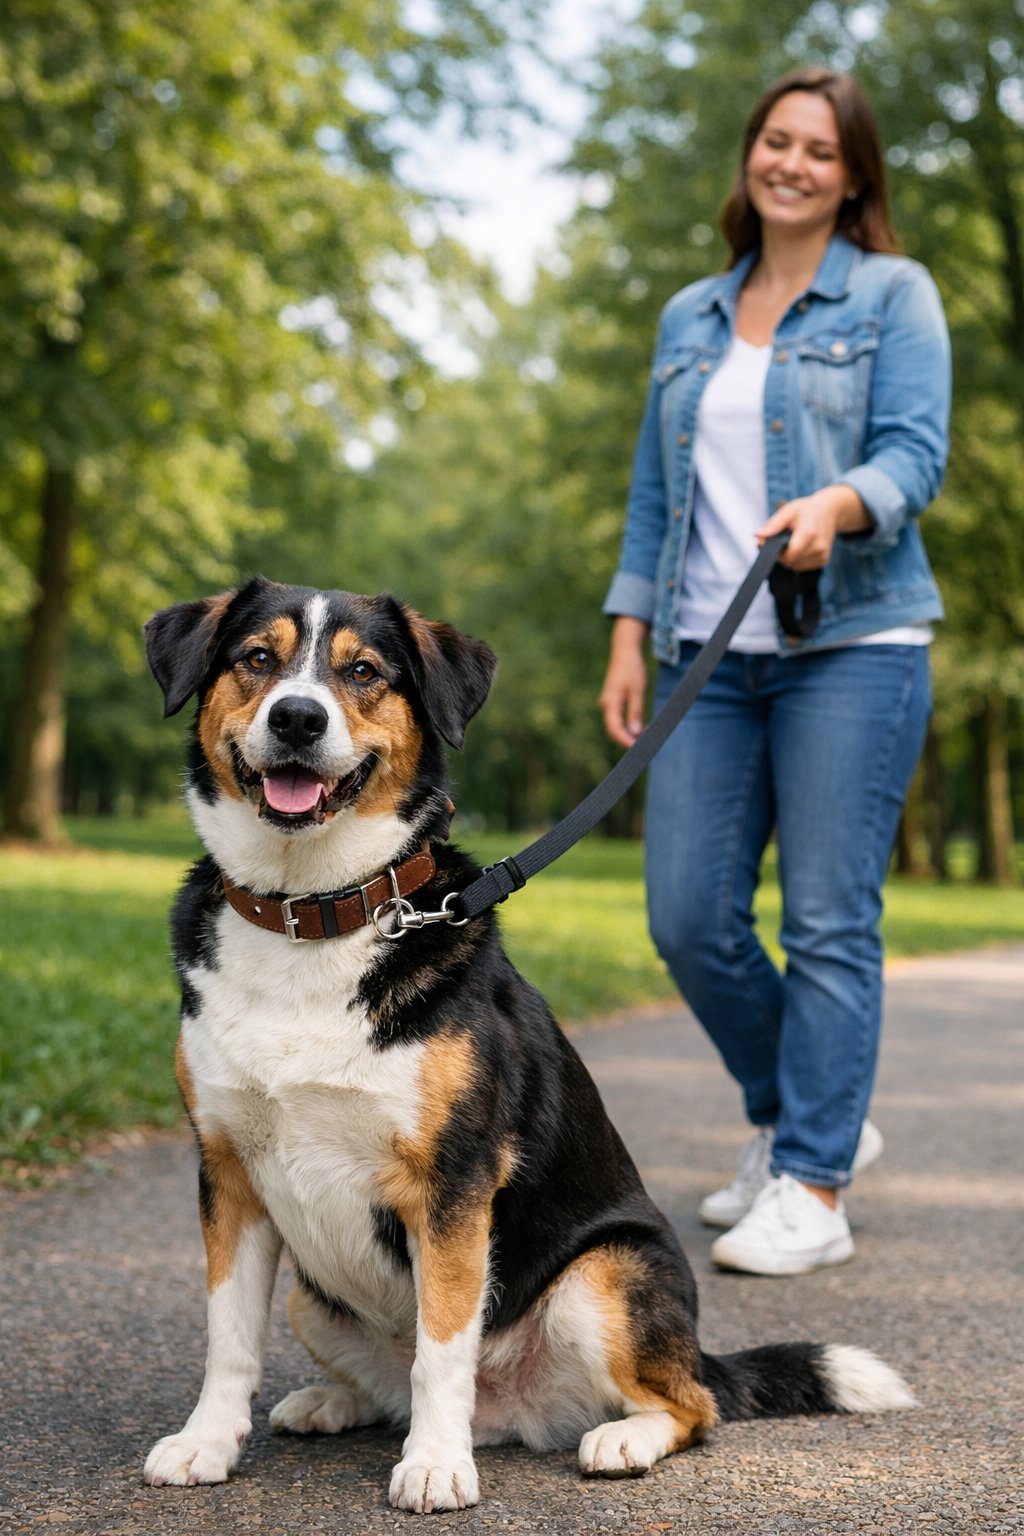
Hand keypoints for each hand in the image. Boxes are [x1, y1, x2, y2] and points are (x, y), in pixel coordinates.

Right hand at [599, 617, 648, 747]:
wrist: (625, 652)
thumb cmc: (632, 668)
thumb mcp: (638, 690)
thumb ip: (636, 712)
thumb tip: (635, 732)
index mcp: (610, 703)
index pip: (615, 729)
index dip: (625, 741)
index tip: (637, 749)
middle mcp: (606, 705)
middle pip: (614, 730)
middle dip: (628, 740)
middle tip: (645, 748)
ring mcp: (608, 704)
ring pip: (617, 726)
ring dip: (629, 734)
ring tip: (646, 739)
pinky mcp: (613, 703)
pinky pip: (619, 719)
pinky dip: (629, 726)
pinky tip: (641, 729)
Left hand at [756, 484, 869, 569]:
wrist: (829, 511)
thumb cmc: (806, 510)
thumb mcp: (788, 511)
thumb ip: (773, 525)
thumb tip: (758, 536)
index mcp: (809, 533)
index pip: (788, 556)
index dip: (776, 553)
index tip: (768, 545)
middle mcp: (818, 546)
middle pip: (790, 562)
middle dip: (781, 554)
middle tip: (780, 540)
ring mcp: (822, 554)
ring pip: (796, 566)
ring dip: (789, 558)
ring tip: (792, 542)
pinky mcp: (824, 560)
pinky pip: (803, 567)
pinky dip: (798, 560)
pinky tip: (800, 547)